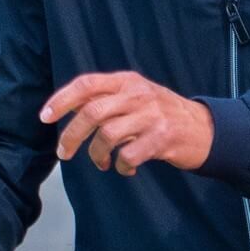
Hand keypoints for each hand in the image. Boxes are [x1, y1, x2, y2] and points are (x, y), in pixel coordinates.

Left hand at [39, 71, 213, 175]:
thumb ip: (106, 99)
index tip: (44, 117)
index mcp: (126, 81)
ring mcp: (151, 116)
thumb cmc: (161, 114)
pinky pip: (128, 155)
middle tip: (64, 153)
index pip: (86, 84)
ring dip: (97, 155)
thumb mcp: (135, 96)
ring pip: (107, 135)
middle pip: (92, 112)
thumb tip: (68, 108)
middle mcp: (137, 95)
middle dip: (71, 135)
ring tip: (102, 163)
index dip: (62, 100)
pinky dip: (121, 166)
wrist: (204, 128)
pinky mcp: (162, 139)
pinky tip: (126, 169)